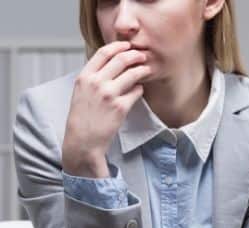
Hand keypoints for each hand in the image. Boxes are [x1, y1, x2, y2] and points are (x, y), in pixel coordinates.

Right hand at [62, 41, 151, 177]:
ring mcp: (109, 94)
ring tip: (147, 70)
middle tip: (142, 56)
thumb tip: (111, 63)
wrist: (83, 140)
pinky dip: (140, 88)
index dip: (118, 46)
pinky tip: (139, 90)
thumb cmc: (82, 116)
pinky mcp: (121, 107)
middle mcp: (96, 83)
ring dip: (143, 70)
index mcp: (84, 77)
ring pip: (133, 73)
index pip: (103, 52)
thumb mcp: (81, 91)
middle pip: (121, 59)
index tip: (127, 45)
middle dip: (135, 55)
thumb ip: (93, 76)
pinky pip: (137, 91)